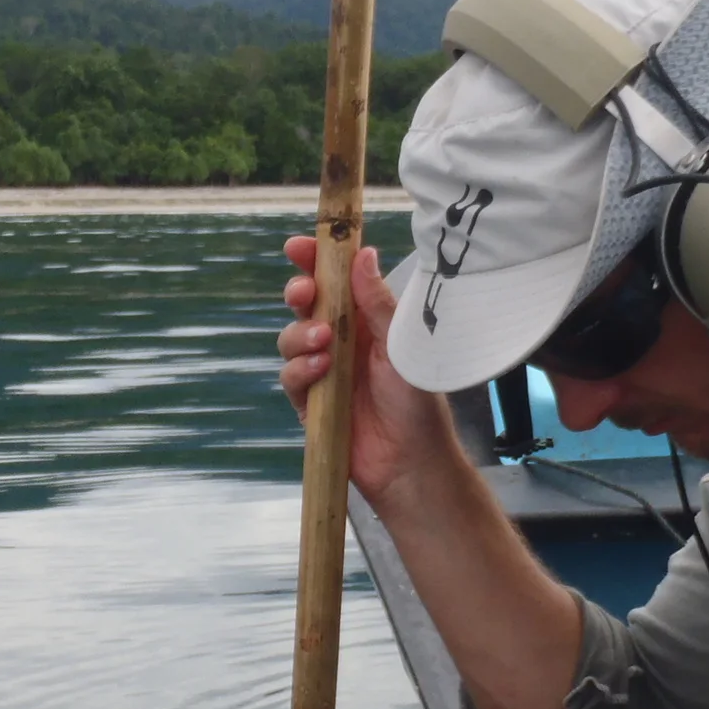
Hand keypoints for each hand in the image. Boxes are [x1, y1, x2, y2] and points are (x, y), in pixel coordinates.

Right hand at [276, 238, 460, 515]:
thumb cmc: (417, 403)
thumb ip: (379, 304)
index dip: (314, 261)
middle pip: (305, 306)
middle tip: (305, 295)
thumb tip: (363, 255)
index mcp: (367, 321)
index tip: (297, 246)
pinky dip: (301, 370)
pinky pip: (291, 377)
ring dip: (300, 335)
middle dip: (299, 294)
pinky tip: (320, 372)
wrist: (411, 463)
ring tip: (323, 342)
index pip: (335, 281)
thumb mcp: (402, 346)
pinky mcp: (310, 402)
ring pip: (290, 339)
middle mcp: (341, 341)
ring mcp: (323, 371)